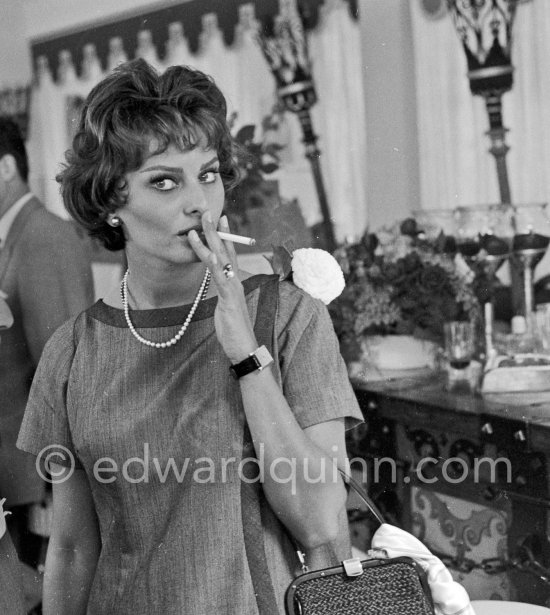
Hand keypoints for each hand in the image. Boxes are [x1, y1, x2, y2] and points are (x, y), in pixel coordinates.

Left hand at [188, 212, 257, 362]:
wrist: (245, 348)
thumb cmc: (234, 331)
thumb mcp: (226, 309)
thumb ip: (223, 296)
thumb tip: (219, 288)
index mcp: (234, 283)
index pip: (229, 255)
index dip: (224, 237)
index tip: (219, 220)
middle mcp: (235, 281)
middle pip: (225, 251)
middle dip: (216, 231)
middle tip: (208, 212)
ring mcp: (233, 289)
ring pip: (220, 260)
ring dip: (210, 241)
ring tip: (198, 226)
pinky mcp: (229, 299)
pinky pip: (220, 278)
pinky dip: (214, 264)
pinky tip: (207, 254)